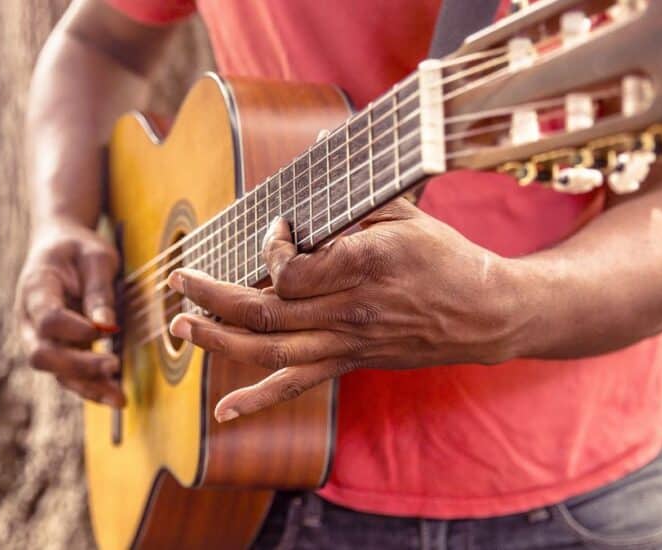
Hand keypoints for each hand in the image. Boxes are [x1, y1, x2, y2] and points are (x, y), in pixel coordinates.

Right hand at [16, 219, 124, 405]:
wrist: (58, 246)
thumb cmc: (78, 248)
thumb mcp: (96, 257)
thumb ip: (99, 291)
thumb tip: (106, 328)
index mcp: (35, 288)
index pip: (46, 318)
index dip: (73, 329)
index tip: (104, 330)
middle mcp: (29, 319)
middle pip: (42, 354)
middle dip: (78, 366)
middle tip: (113, 365)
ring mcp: (38, 338)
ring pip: (55, 372)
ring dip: (87, 386)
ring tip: (119, 399)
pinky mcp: (56, 349)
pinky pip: (68, 375)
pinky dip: (91, 387)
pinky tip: (115, 396)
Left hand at [166, 199, 526, 421]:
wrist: (482, 313)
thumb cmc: (443, 256)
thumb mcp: (403, 211)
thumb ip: (353, 192)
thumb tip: (319, 146)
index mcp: (363, 266)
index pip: (291, 271)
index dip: (268, 250)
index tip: (274, 229)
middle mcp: (349, 311)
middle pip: (265, 312)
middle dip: (212, 296)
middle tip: (179, 280)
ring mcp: (346, 343)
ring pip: (269, 350)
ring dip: (218, 340)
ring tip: (181, 326)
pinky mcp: (348, 362)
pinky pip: (297, 385)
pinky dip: (258, 400)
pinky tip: (225, 413)